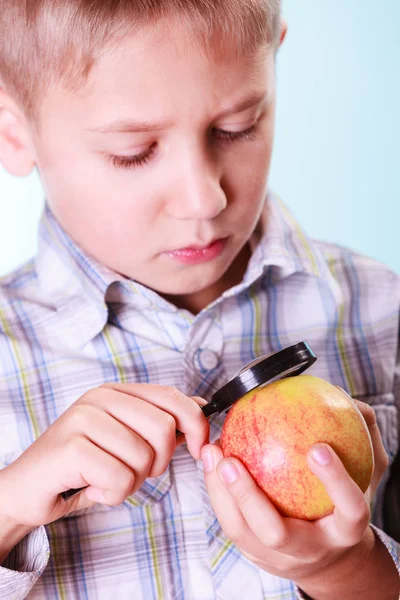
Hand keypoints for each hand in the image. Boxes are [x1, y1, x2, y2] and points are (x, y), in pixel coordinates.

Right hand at [0, 384, 208, 528]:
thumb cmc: (81, 467)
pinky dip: (111, 494)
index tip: (197, 448)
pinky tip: (90, 487)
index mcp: (115, 392)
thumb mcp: (124, 440)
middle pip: (163, 428)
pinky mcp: (71, 446)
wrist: (27, 489)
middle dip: (157, 463)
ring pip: (142, 458)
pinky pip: (119, 479)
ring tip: (104, 479)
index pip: (171, 396)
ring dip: (130, 483)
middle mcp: (99, 398)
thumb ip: (158, 423)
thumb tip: (201, 406)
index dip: (195, 422)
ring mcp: (83, 418)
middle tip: (132, 472)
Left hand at [201, 400, 387, 582]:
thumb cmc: (342, 505)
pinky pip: (229, 522)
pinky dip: (216, 489)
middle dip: (249, 498)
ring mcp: (277, 557)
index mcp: (345, 530)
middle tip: (231, 462)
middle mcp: (309, 549)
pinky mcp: (253, 552)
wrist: (327, 558)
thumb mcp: (364, 475)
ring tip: (212, 453)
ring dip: (220, 492)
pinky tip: (211, 456)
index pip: (349, 508)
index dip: (335, 480)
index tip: (317, 448)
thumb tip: (339, 394)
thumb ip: (360, 436)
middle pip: (276, 534)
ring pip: (242, 532)